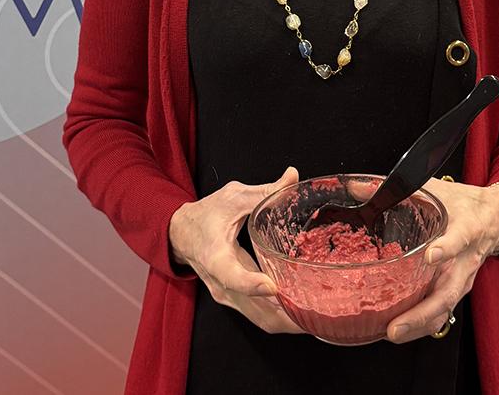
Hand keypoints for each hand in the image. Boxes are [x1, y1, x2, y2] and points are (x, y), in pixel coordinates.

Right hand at [169, 165, 305, 334]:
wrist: (180, 234)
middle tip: (317, 309)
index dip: (253, 284)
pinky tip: (303, 310)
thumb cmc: (206, 214)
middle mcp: (221, 284)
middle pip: (256, 311)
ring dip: (289, 321)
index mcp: (215, 256)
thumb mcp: (233, 197)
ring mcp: (228, 297)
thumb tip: (293, 177)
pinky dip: (282, 318)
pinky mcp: (236, 301)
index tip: (275, 286)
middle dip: (287, 316)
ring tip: (318, 314)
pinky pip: (261, 317)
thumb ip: (265, 191)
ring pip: (262, 320)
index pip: (232, 276)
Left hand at [386, 177, 498, 343]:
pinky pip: (441, 312)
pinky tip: (399, 330)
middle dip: (421, 312)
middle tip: (396, 325)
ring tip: (392, 333)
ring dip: (418, 324)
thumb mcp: (434, 189)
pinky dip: (421, 324)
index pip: (459, 238)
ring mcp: (463, 279)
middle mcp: (466, 259)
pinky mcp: (457, 289)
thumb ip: (396, 188)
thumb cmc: (463, 203)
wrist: (495, 217)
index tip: (430, 256)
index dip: (446, 248)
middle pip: (448, 292)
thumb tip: (355, 187)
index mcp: (467, 227)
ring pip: (444, 308)